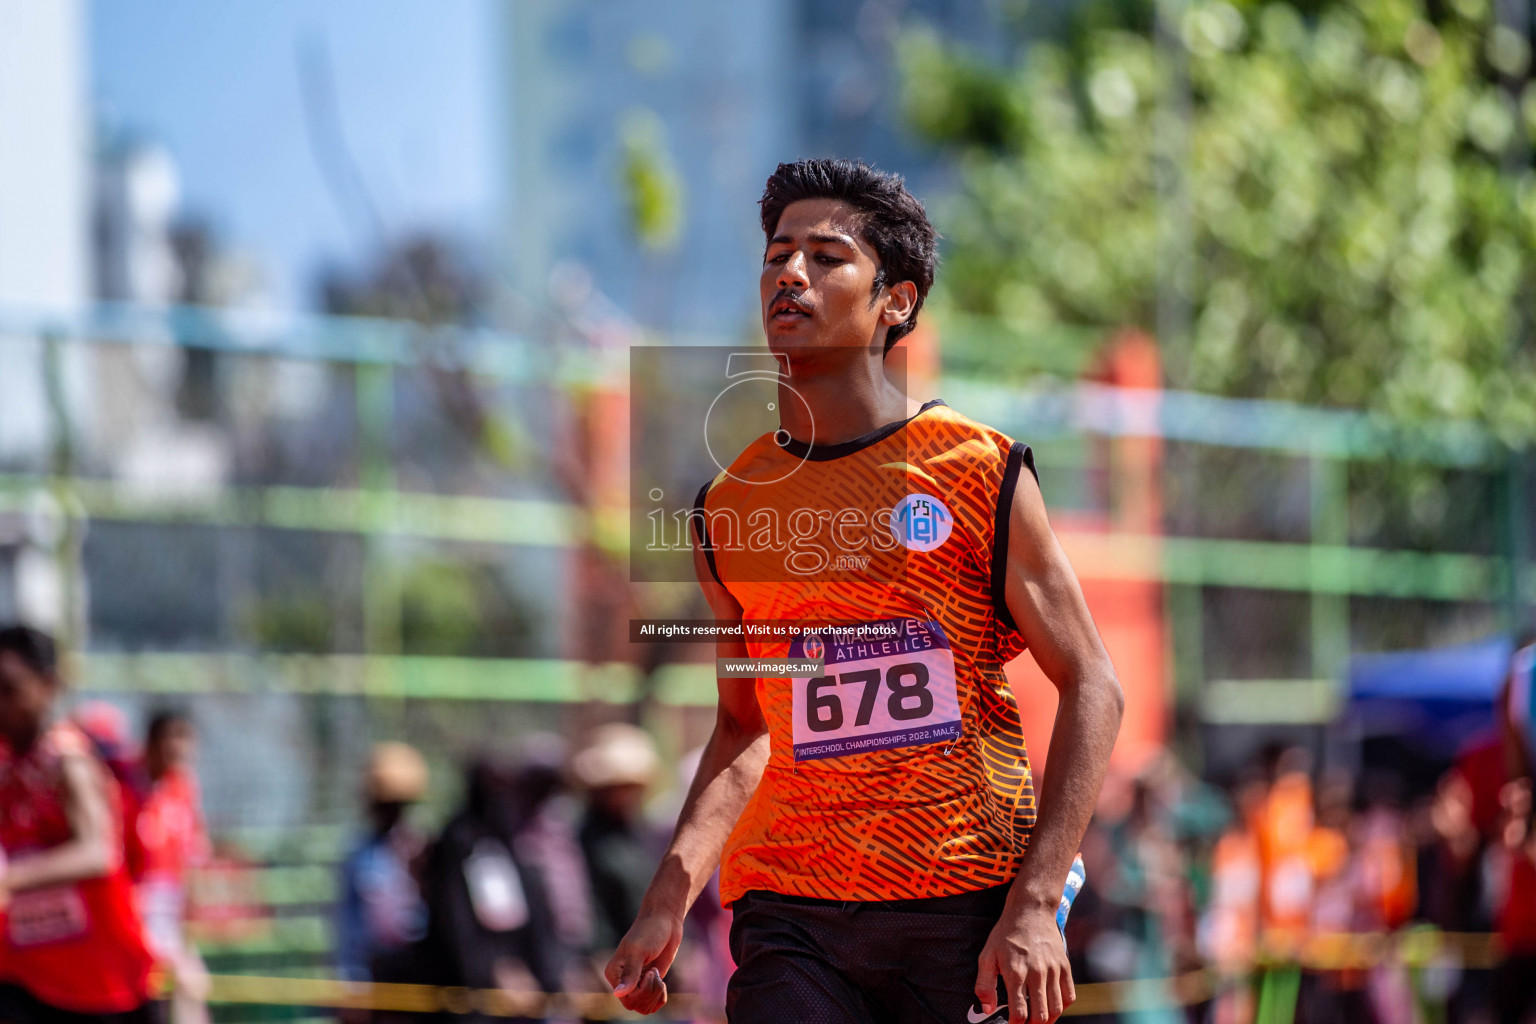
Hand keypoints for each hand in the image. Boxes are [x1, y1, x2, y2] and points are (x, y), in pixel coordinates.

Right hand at [604, 910, 683, 1014]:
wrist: (665, 921)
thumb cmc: (649, 931)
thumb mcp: (639, 950)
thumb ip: (630, 972)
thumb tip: (618, 993)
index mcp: (614, 974)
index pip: (626, 1000)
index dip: (641, 992)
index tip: (650, 972)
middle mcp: (623, 981)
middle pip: (636, 1006)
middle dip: (650, 993)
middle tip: (655, 972)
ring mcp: (636, 983)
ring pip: (644, 1007)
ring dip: (655, 994)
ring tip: (657, 974)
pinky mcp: (649, 983)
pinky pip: (653, 1003)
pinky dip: (660, 997)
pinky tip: (662, 982)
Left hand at [974, 903, 1074, 1023]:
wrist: (1031, 910)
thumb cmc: (1006, 934)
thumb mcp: (987, 956)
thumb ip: (984, 984)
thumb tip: (987, 1008)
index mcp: (1015, 972)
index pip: (1019, 1012)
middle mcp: (1037, 973)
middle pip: (1040, 1015)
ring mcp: (1053, 970)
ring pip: (1056, 1009)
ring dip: (1048, 1020)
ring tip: (1038, 1020)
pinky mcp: (1065, 966)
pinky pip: (1069, 996)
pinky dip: (1062, 1007)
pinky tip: (1052, 1006)